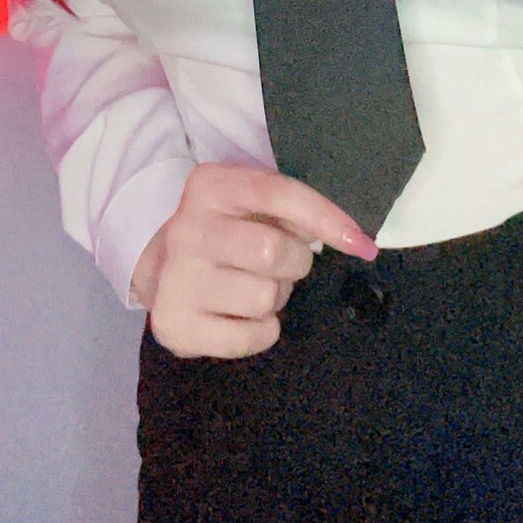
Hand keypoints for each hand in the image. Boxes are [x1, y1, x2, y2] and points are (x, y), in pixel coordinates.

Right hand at [132, 161, 377, 358]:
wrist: (160, 271)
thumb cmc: (224, 231)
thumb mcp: (250, 204)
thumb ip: (292, 210)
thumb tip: (354, 237)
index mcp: (210, 185)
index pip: (279, 195)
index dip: (327, 219)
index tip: (363, 244)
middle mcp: (187, 228)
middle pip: (274, 252)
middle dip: (294, 264)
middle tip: (279, 265)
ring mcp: (176, 278)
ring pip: (265, 298)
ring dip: (274, 298)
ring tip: (253, 286)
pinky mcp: (173, 324)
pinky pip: (251, 337)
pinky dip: (261, 332)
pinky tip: (240, 315)